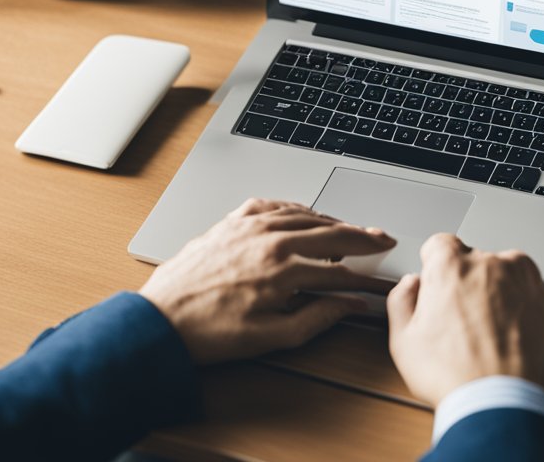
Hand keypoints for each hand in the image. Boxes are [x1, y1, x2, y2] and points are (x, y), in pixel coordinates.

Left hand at [140, 198, 395, 363]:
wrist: (160, 321)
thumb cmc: (209, 333)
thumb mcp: (270, 338)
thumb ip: (317, 318)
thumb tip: (349, 306)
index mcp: (282, 270)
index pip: (339, 270)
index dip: (364, 278)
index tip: (378, 282)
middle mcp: (269, 240)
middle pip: (331, 233)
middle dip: (363, 237)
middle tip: (383, 239)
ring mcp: (249, 226)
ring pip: (305, 214)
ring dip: (332, 221)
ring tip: (350, 230)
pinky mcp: (230, 222)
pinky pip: (272, 204)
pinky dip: (295, 207)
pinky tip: (304, 214)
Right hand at [386, 233, 543, 406]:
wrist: (498, 403)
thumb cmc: (452, 374)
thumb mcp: (403, 340)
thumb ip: (402, 299)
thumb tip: (410, 285)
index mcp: (453, 267)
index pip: (441, 244)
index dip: (435, 264)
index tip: (437, 281)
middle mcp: (492, 264)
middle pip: (476, 260)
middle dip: (468, 282)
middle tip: (461, 319)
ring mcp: (526, 282)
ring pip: (508, 273)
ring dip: (499, 290)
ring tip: (488, 328)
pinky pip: (534, 296)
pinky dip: (525, 309)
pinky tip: (510, 336)